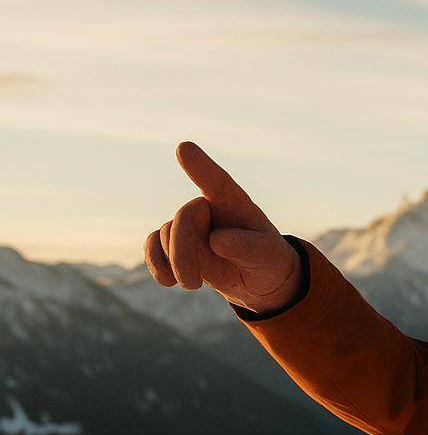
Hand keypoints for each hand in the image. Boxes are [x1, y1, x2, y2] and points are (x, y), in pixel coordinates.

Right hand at [143, 141, 302, 313]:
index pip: (217, 182)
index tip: (185, 149)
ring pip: (164, 235)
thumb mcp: (268, 255)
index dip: (201, 167)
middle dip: (183, 251)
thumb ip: (247, 246)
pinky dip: (155, 263)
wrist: (259, 280)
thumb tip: (216, 240)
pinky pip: (153, 246)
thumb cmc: (268, 259)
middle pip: (183, 219)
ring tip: (193, 285)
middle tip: (193, 285)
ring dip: (173, 264)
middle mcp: (209, 209)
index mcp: (234, 203)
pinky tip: (166, 280)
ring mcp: (190, 226)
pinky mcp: (176, 244)